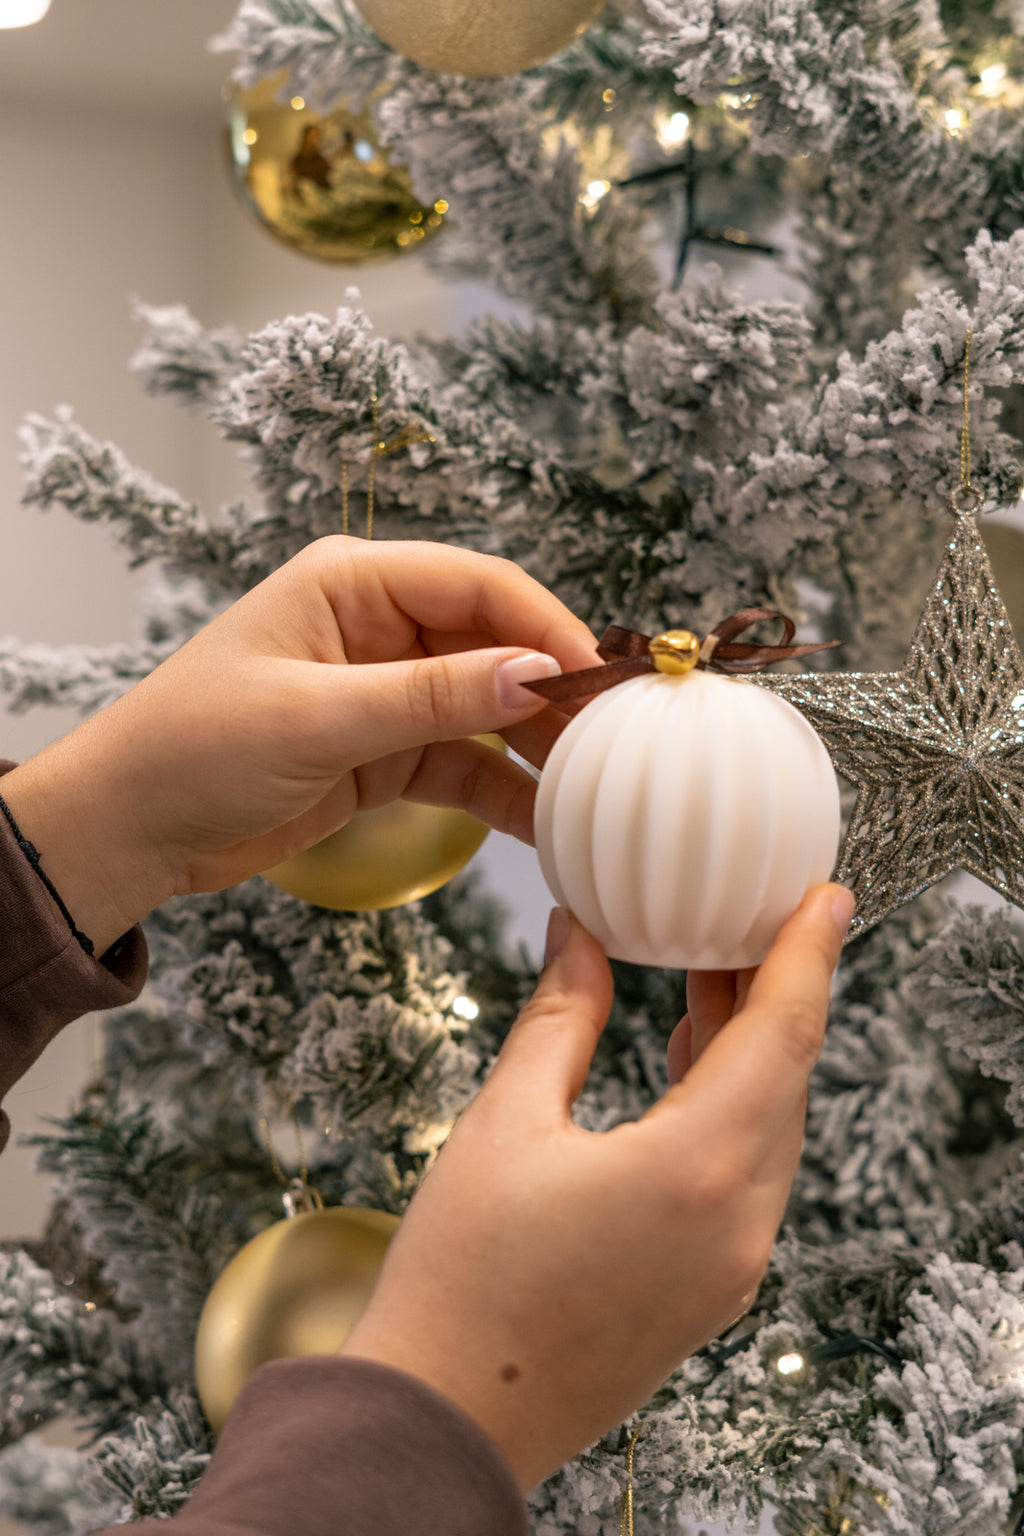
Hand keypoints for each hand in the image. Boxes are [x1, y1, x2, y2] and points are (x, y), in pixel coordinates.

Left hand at [0, 538, 597, 952]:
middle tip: (619, 738)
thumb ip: (431, 698)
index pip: (479, 584)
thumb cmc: (195, 746)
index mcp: (354, 582)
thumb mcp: (317, 718)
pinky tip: (548, 823)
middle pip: (495, 645)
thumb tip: (535, 676)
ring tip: (599, 786)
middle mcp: (379, 627)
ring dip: (536, 746)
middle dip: (554, 691)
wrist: (132, 828)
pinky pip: (462, 764)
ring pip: (487, 710)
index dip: (546, 627)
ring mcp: (386, 692)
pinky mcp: (385, 753)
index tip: (599, 679)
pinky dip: (502, 792)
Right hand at [341, 883, 854, 1489]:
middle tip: (750, 916)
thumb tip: (578, 932)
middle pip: (785, 1077)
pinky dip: (730, 1107)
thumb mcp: (505, 1123)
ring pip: (769, 1127)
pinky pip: (746, 1176)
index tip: (826, 893)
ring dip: (749, 1048)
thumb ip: (560, 1015)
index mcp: (698, 1170)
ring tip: (710, 973)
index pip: (783, 1033)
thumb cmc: (461, 1279)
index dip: (808, 952)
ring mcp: (731, 1265)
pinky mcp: (710, 1291)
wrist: (445, 1418)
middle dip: (774, 990)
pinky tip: (687, 1062)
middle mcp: (739, 1223)